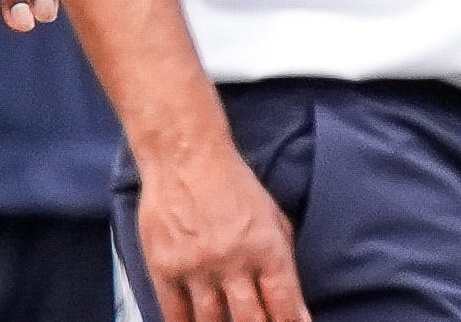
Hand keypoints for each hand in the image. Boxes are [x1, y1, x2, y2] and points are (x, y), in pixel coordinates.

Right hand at [135, 137, 308, 321]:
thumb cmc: (233, 184)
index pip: (286, 309)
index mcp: (267, 250)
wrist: (184, 154)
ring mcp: (196, 266)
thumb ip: (284, 265)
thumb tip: (296, 311)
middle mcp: (233, 262)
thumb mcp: (274, 219)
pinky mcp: (164, 265)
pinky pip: (174, 313)